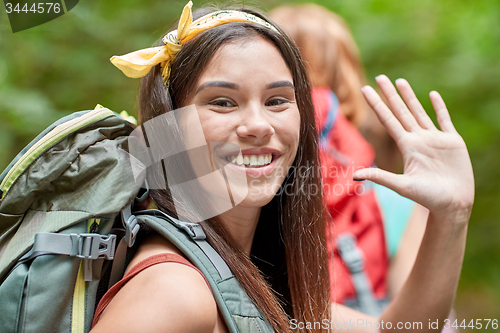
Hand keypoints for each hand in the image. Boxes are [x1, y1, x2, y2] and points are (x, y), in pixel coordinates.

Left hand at [353, 75, 473, 221]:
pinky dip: (439, 107)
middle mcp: (418, 139)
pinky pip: (444, 119)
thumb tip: (354, 175)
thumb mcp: (402, 186)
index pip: (387, 119)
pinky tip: (432, 94)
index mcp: (406, 146)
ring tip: (400, 81)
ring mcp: (435, 139)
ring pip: (419, 112)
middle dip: (390, 94)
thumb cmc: (427, 198)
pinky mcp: (453, 141)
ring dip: (409, 96)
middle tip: (379, 77)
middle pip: (400, 111)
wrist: (453, 205)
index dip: (376, 104)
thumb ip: (380, 176)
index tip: (365, 89)